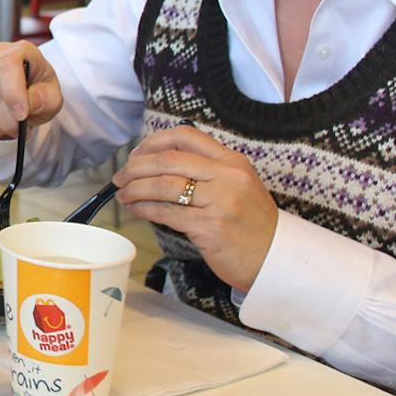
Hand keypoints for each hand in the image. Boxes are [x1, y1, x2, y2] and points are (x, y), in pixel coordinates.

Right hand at [0, 42, 60, 139]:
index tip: (22, 116)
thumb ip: (46, 99)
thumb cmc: (39, 89)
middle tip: (19, 132)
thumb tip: (31, 103)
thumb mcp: (53, 96)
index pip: (7, 66)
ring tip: (9, 130)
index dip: (13, 94)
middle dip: (6, 119)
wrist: (25, 88)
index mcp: (19, 51)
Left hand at [114, 127, 277, 290]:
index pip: (186, 136)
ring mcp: (220, 201)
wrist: (275, 258)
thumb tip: (157, 165)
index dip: (154, 142)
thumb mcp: (238, 187)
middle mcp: (227, 176)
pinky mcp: (210, 227)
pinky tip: (136, 209)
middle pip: (168, 160)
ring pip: (163, 185)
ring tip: (123, 195)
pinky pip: (167, 212)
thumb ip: (206, 172)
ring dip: (135, 189)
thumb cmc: (251, 224)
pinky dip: (144, 209)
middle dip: (136, 167)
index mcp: (232, 162)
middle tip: (120, 177)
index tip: (137, 154)